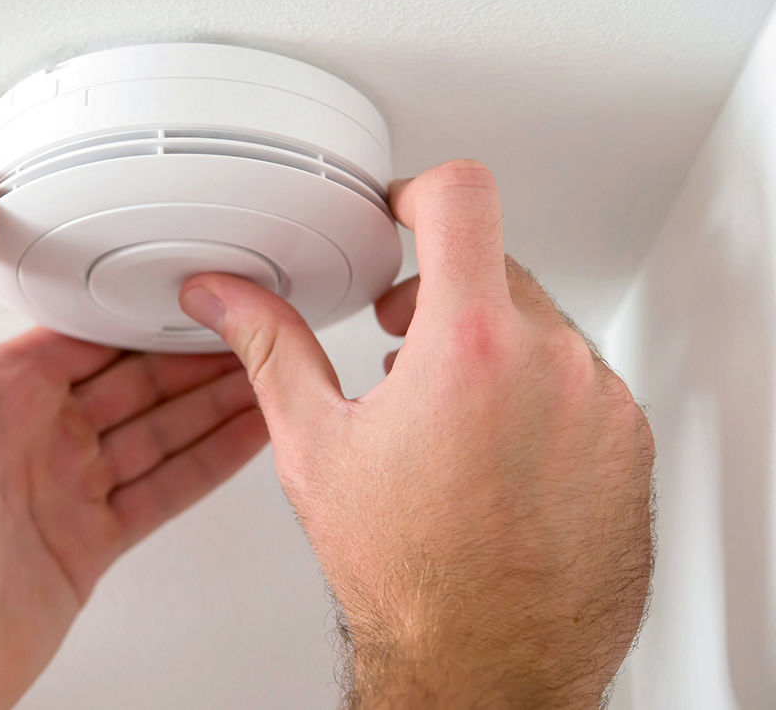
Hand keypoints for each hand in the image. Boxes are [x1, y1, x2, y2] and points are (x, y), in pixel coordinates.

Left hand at [0, 178, 268, 707]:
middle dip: (194, 350)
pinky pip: (166, 487)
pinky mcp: (91, 538)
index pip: (86, 330)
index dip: (142, 304)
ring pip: (160, 429)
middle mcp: (36, 435)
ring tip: (270, 369)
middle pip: (135, 377)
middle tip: (254, 320)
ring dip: (215, 399)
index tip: (189, 277)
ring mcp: (67, 488)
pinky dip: (211, 461)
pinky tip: (247, 436)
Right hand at [178, 160, 654, 705]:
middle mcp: (552, 364)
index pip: (462, 198)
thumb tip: (227, 298)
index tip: (403, 213)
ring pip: (541, 327)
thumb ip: (272, 348)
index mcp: (469, 347)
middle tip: (400, 343)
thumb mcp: (316, 446)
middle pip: (497, 265)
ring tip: (445, 414)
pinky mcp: (628, 443)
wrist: (488, 664)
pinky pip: (582, 382)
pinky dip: (536, 395)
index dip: (420, 191)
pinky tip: (493, 454)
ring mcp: (601, 404)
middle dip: (442, 292)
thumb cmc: (408, 575)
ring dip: (491, 348)